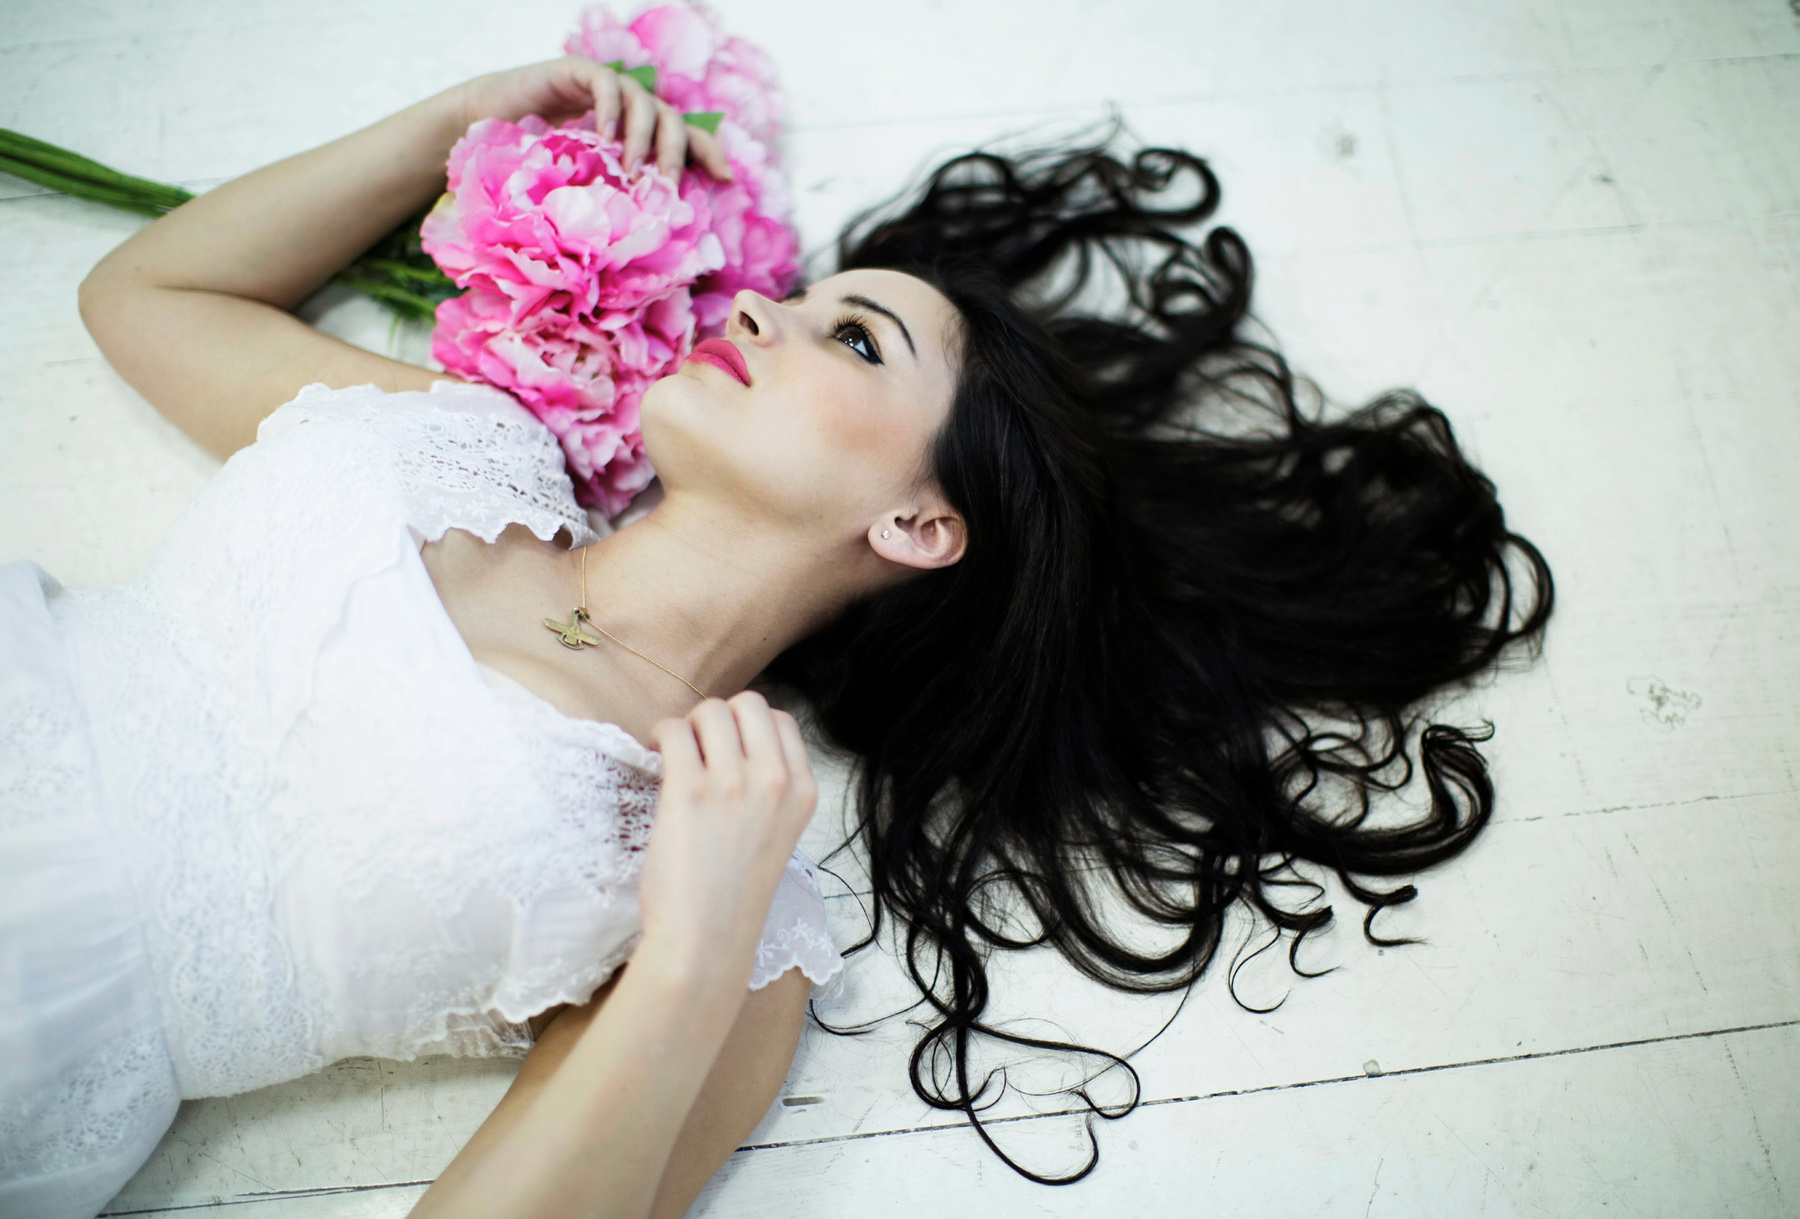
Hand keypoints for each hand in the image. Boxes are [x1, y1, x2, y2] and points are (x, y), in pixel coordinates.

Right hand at [453, 56, 732, 180]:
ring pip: (643, 101)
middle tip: (667, 184)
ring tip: (634, 171)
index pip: (684, 136)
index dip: (707, 153)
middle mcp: (627, 106)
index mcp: (637, 130)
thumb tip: (642, 247)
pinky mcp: (576, 71)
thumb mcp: (582, 187)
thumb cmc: (534, 164)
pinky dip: (610, 108)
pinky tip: (605, 135)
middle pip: (671, 118)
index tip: (726, 179)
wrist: (486, 126)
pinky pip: (605, 83)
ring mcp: (604, 86)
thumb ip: (612, 200)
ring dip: (644, 138)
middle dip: (676, 152)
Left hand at [637, 693, 817, 984]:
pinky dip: (659, 735)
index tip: (725, 748)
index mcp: (803, 792)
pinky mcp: (688, 791)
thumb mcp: (776, 835)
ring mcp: (734, 783)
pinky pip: (672, 731)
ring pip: (710, 711)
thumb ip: (768, 790)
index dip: (748, 727)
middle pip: (749, 703)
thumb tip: (729, 748)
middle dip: (719, 717)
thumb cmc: (733, 897)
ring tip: (675, 756)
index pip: (782, 721)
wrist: (705, 942)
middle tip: (698, 748)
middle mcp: (775, 780)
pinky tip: (654, 758)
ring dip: (687, 726)